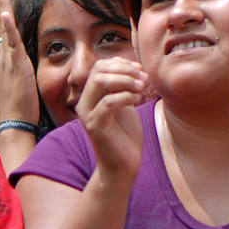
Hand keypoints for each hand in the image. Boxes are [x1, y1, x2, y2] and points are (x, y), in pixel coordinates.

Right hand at [0, 0, 39, 126]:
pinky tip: (3, 13)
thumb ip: (14, 71)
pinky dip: (5, 27)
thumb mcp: (16, 84)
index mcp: (2, 60)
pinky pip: (10, 43)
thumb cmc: (18, 109)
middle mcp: (0, 57)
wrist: (14, 125)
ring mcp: (6, 60)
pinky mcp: (16, 66)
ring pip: (0, 28)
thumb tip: (15, 65)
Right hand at [77, 56, 145, 180]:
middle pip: (99, 71)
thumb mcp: (124, 104)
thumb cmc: (125, 136)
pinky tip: (137, 100)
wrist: (122, 166)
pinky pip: (108, 102)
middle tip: (143, 78)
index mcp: (90, 96)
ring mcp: (88, 115)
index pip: (99, 67)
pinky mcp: (95, 127)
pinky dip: (125, 97)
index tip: (140, 70)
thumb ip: (122, 86)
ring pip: (100, 82)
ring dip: (125, 80)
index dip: (121, 64)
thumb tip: (124, 63)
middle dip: (124, 70)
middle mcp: (84, 103)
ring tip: (142, 87)